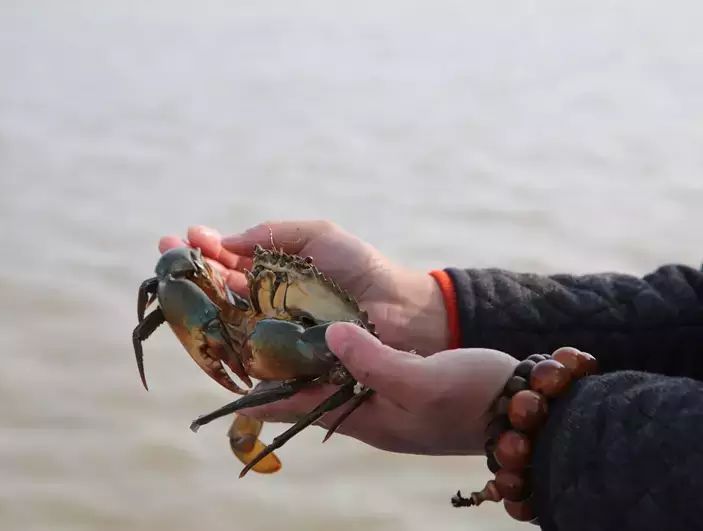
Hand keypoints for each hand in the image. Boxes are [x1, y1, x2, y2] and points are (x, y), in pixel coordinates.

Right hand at [158, 220, 448, 353]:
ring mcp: (272, 334)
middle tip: (165, 252)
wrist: (400, 310)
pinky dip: (220, 349)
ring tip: (175, 285)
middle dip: (190, 271)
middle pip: (218, 290)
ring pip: (224, 323)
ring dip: (197, 304)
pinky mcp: (282, 363)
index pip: (230, 261)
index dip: (205, 248)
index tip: (182, 235)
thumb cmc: (361, 269)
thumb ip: (273, 235)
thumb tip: (224, 243)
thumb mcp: (317, 237)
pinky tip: (197, 331)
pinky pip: (247, 359)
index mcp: (274, 273)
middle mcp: (267, 304)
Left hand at [243, 322, 517, 454]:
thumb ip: (372, 360)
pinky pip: (354, 368)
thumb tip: (328, 334)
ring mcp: (386, 399)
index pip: (297, 409)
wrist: (528, 410)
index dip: (261, 395)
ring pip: (329, 379)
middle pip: (307, 393)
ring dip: (303, 357)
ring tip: (277, 326)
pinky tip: (330, 329)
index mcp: (364, 417)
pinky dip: (335, 350)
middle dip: (277, 368)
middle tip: (246, 334)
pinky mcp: (404, 384)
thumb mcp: (424, 381)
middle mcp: (368, 411)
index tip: (227, 374)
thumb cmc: (477, 399)